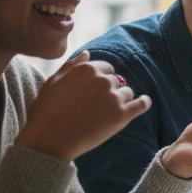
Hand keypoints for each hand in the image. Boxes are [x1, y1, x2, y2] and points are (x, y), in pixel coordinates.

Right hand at [17, 52, 150, 161]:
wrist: (50, 139)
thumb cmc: (47, 111)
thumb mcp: (53, 82)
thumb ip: (72, 66)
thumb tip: (88, 53)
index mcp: (87, 69)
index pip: (106, 68)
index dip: (101, 79)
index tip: (94, 91)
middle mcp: (103, 80)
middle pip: (116, 81)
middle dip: (109, 91)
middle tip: (95, 106)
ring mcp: (113, 97)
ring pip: (127, 93)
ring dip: (121, 100)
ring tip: (105, 113)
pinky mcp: (122, 115)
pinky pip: (141, 104)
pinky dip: (144, 103)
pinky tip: (144, 102)